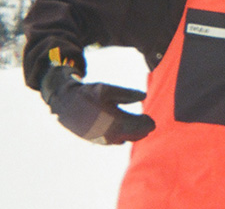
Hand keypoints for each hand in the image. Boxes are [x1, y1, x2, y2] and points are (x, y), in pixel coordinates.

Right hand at [41, 65, 155, 144]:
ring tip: (142, 131)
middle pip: (131, 135)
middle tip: (151, 126)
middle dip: (142, 131)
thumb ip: (127, 94)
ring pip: (122, 140)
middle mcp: (109, 133)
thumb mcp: (108, 89)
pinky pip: (112, 142)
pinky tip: (125, 136)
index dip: (146, 124)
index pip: (136, 126)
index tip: (152, 122)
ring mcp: (101, 138)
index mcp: (114, 120)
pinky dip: (122, 138)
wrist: (65, 103)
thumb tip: (144, 96)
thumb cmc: (88, 94)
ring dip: (133, 136)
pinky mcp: (94, 140)